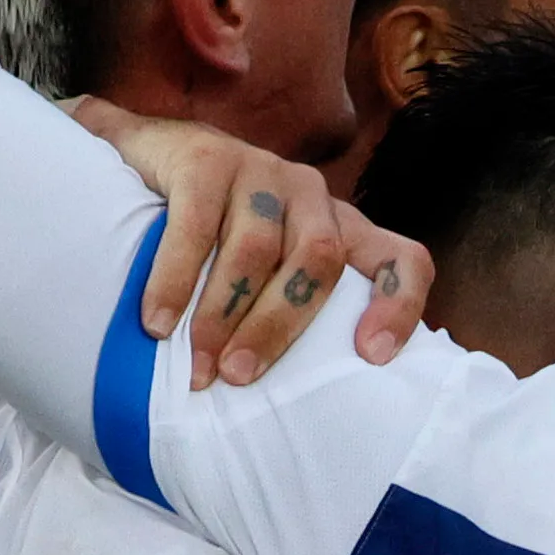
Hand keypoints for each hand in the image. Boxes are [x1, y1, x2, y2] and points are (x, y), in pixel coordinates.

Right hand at [69, 99, 430, 381]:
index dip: (399, 306)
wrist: (152, 151)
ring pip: (256, 250)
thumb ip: (291, 312)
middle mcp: (310, 195)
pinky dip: (175, 280)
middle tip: (238, 378)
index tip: (372, 357)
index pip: (402, 259)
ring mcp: (260, 171)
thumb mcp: (269, 269)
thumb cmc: (219, 234)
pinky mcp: (207, 160)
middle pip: (317, 263)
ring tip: (197, 366)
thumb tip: (310, 403)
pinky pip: (195, 228)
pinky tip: (158, 321)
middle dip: (277, 327)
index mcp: (340, 227)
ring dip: (223, 315)